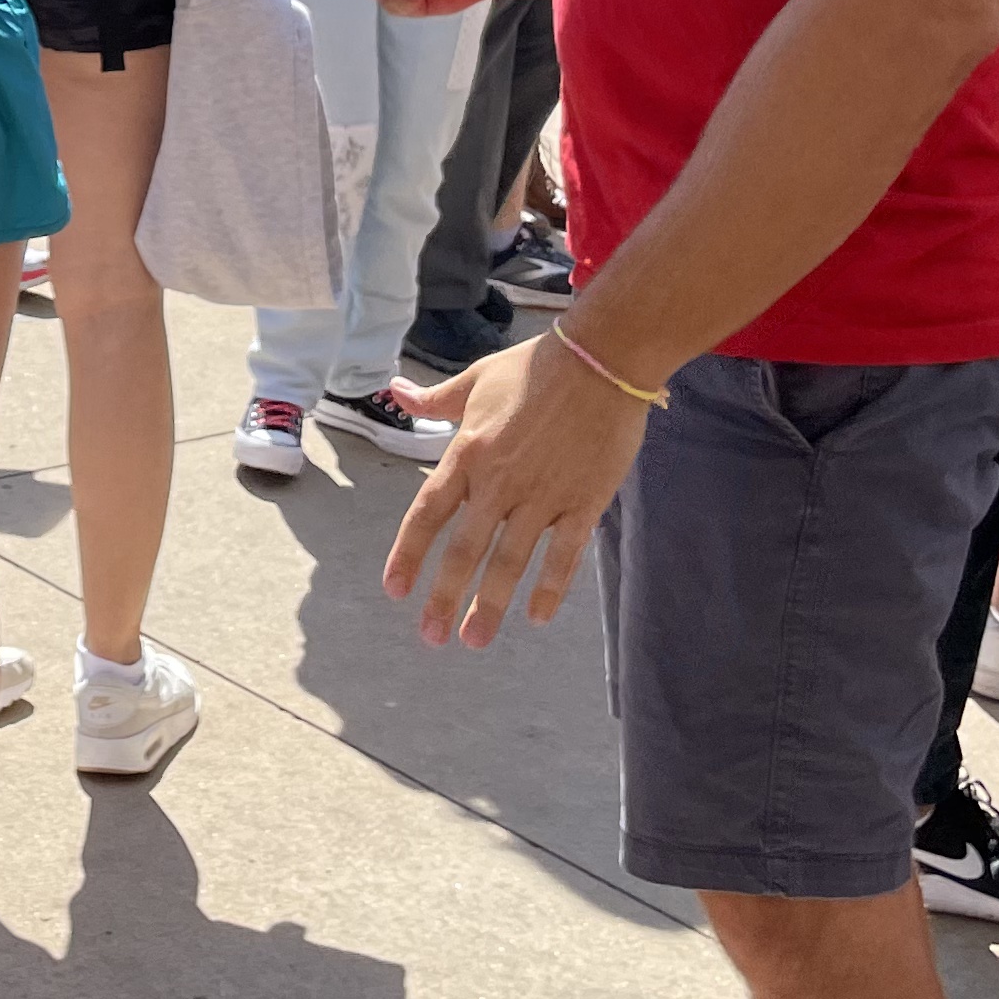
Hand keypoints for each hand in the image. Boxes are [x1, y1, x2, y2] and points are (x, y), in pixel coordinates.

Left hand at [380, 338, 648, 646]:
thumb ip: (436, 399)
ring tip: (473, 640)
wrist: (602, 358)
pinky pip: (564, 554)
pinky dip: (550, 588)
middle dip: (445, 597)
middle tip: (431, 638)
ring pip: (510, 561)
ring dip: (491, 605)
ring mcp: (543, 495)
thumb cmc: (535, 365)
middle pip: (465, 550)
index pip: (428, 512)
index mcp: (468, 452)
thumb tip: (396, 392)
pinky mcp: (584, 502)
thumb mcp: (476, 378)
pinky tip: (536, 617)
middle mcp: (500, 481)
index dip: (409, 554)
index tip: (395, 591)